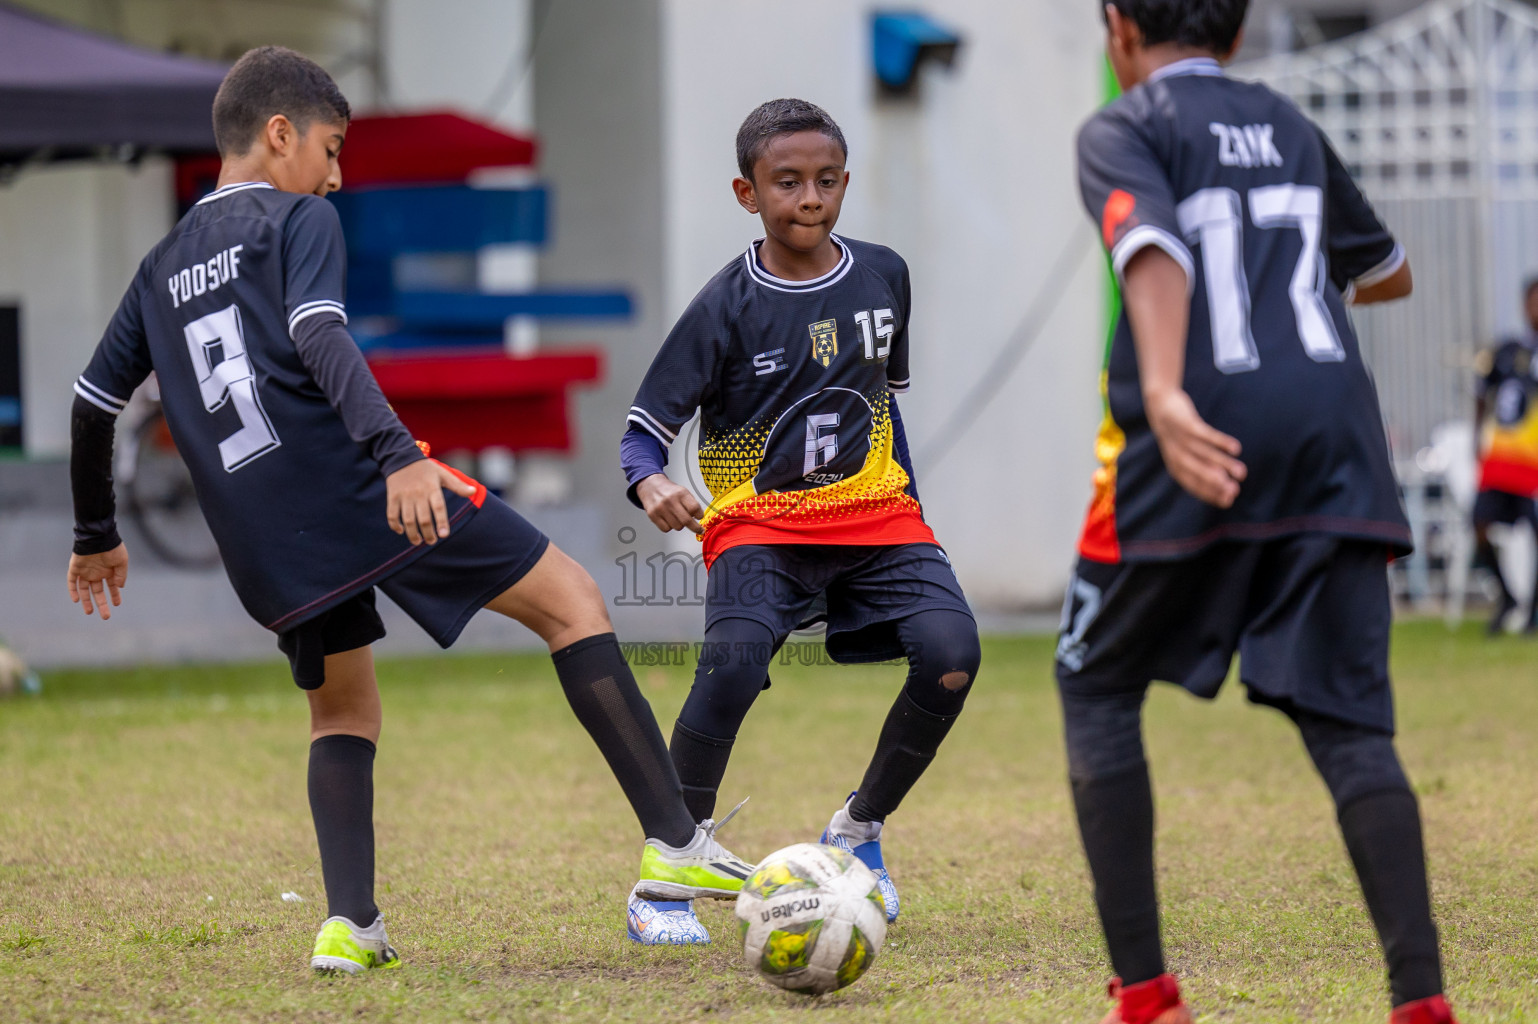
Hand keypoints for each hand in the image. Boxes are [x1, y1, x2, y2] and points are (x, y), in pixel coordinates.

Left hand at [67, 543, 128, 620]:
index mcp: (108, 571)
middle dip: (102, 604)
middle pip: (98, 592)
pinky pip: (72, 581)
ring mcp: (85, 571)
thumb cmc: (112, 547)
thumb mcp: (121, 562)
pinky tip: (76, 599)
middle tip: (106, 616)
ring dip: (86, 601)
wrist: (98, 537)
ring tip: (89, 612)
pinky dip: (73, 590)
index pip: (111, 587)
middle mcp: (96, 573)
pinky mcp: (75, 568)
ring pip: (84, 589)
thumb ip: (121, 575)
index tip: (117, 604)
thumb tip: (119, 587)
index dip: (114, 596)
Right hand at [387, 459, 476, 545]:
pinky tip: (401, 531)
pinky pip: (392, 515)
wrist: (402, 459)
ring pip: (408, 520)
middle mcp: (418, 493)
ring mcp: (404, 496)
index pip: (438, 507)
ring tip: (418, 542)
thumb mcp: (443, 474)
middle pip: (423, 518)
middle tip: (432, 541)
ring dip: (412, 534)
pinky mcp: (393, 497)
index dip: (441, 522)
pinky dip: (395, 525)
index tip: (444, 535)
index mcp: (432, 488)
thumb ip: (458, 485)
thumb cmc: (426, 469)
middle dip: (428, 534)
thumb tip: (473, 492)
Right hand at [636, 473, 703, 533]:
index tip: (700, 518)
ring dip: (680, 525)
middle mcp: (670, 500)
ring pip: (677, 527)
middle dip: (695, 528)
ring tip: (676, 517)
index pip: (694, 508)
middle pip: (687, 520)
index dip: (699, 515)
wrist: (651, 486)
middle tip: (699, 530)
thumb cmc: (668, 491)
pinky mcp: (653, 515)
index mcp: (680, 493)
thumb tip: (699, 517)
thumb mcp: (683, 491)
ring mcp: (661, 508)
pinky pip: (666, 529)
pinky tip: (668, 519)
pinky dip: (669, 527)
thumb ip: (691, 503)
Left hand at [1145, 387, 1246, 508]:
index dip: (1210, 493)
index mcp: (1176, 466)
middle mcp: (1176, 455)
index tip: (1229, 501)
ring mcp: (1181, 439)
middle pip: (1197, 471)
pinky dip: (1220, 442)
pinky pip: (1205, 434)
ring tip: (1242, 473)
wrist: (1160, 405)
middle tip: (1235, 491)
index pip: (1192, 484)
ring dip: (1224, 464)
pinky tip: (1236, 449)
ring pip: (1205, 454)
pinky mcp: (1187, 424)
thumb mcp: (1187, 452)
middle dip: (1216, 483)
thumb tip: (1223, 481)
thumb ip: (1202, 465)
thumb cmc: (1178, 435)